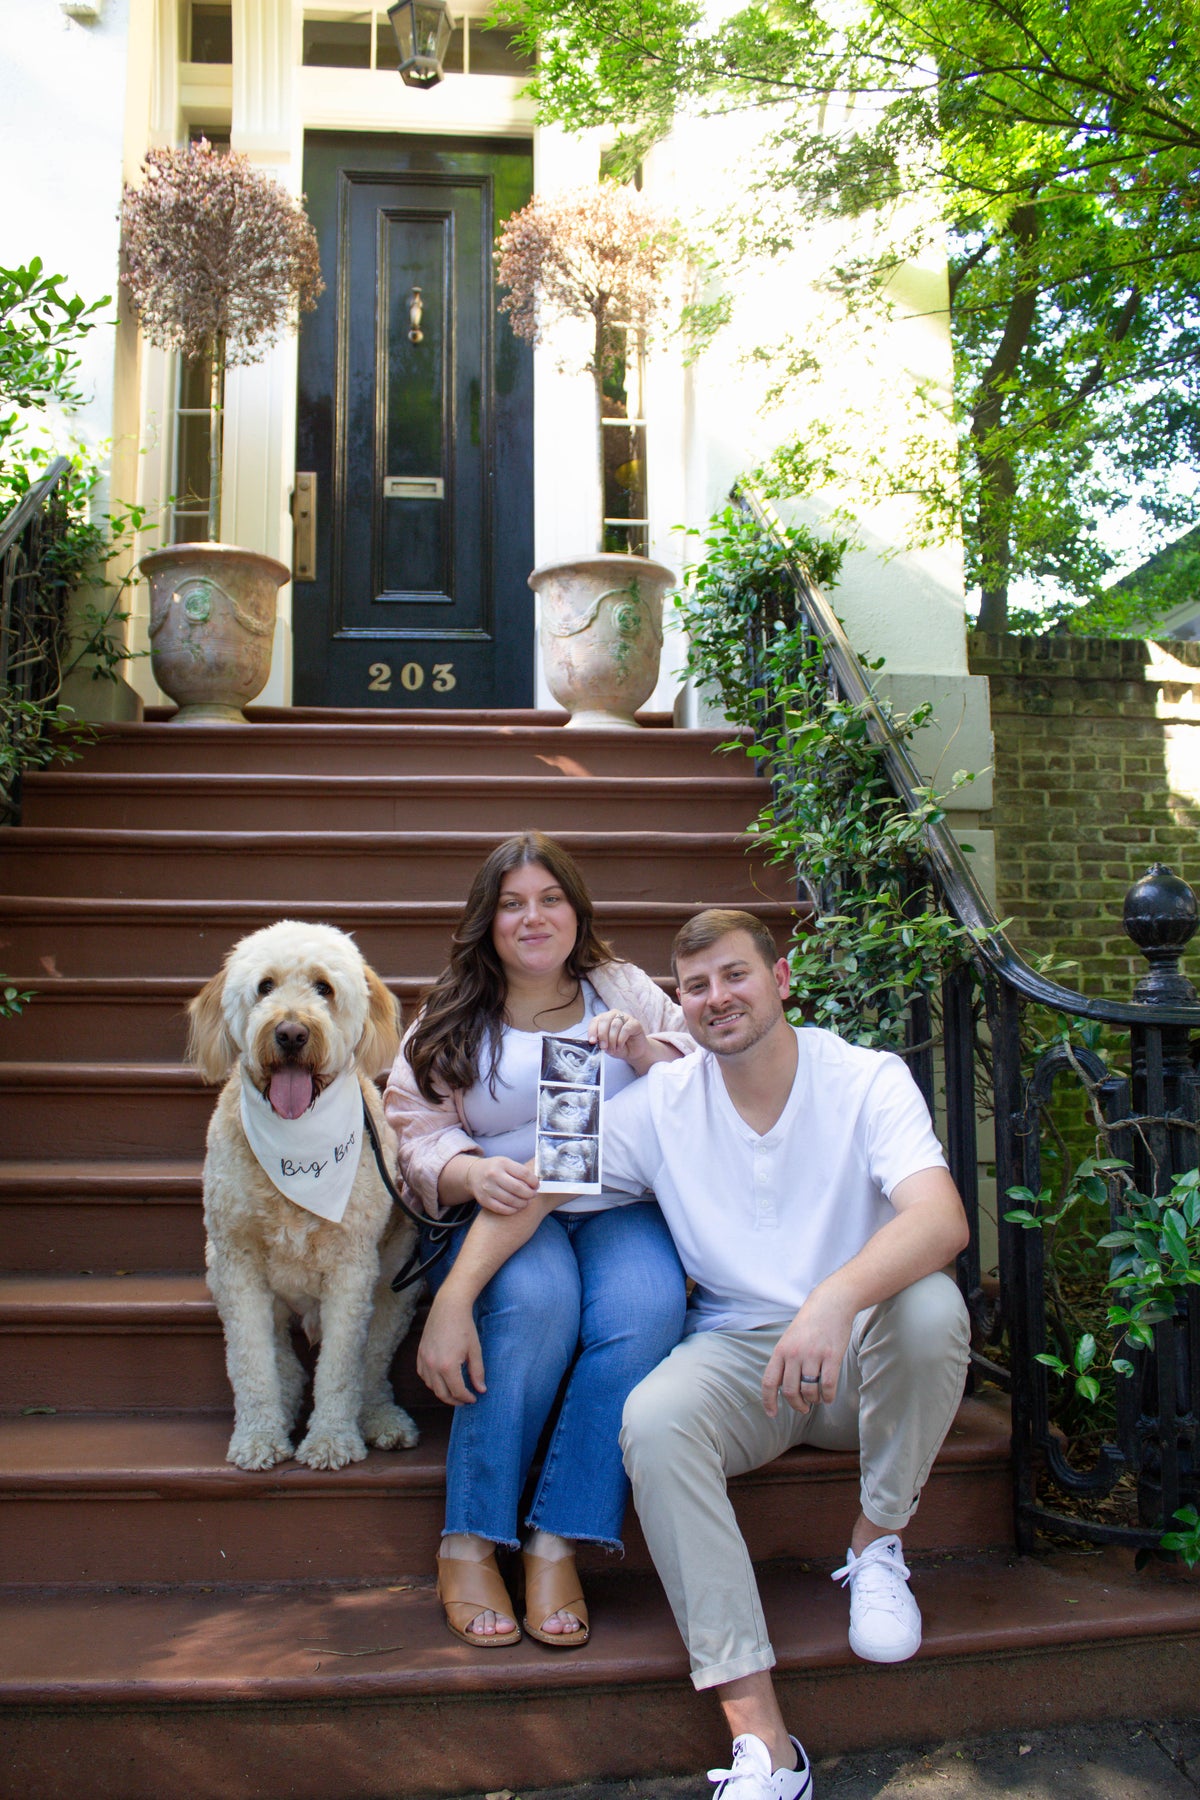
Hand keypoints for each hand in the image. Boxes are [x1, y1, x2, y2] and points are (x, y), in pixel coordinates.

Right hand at [417, 1290, 484, 1404]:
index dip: (467, 1398)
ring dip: (442, 1391)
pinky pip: (423, 1375)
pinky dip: (432, 1381)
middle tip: (464, 1400)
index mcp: (448, 1366)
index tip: (474, 1398)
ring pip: (431, 1386)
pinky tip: (441, 1378)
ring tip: (454, 1389)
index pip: (457, 1391)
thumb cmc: (465, 1327)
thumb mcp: (475, 1351)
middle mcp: (433, 1365)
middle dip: (455, 1400)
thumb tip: (481, 1390)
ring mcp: (424, 1359)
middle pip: (442, 1393)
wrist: (449, 1307)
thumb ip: (477, 1372)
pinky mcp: (420, 1353)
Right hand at [465, 1154, 539, 1214]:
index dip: (534, 1181)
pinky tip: (516, 1207)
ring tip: (526, 1202)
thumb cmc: (496, 1169)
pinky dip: (512, 1210)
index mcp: (502, 1163)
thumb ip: (520, 1171)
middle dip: (530, 1194)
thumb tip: (537, 1183)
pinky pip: (502, 1209)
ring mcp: (487, 1188)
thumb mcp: (506, 1163)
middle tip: (533, 1195)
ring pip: (511, 1200)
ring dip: (523, 1203)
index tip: (537, 1185)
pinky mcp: (484, 1200)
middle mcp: (493, 1175)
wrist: (474, 1174)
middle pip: (518, 1188)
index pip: (524, 1173)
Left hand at [589, 1008, 651, 1071]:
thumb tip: (594, 1041)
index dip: (592, 1031)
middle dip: (602, 1035)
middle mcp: (614, 1015)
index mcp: (604, 1018)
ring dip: (612, 1040)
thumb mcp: (605, 1046)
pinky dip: (620, 1040)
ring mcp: (625, 1017)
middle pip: (604, 1020)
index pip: (595, 1020)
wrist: (633, 1052)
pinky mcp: (635, 1023)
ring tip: (613, 1049)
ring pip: (615, 1025)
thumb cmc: (618, 1047)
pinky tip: (619, 1046)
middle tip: (603, 1047)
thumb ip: (599, 1041)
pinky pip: (625, 1029)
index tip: (592, 1042)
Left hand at [761, 1285, 855, 1417]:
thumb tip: (782, 1387)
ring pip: (809, 1391)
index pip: (769, 1382)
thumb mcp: (789, 1338)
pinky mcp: (831, 1356)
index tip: (772, 1414)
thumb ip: (785, 1360)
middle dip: (797, 1405)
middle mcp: (794, 1354)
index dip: (768, 1401)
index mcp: (781, 1350)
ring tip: (816, 1398)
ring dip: (813, 1400)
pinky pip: (827, 1386)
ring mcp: (813, 1355)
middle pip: (790, 1392)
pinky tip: (828, 1396)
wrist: (831, 1303)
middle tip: (803, 1408)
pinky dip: (827, 1396)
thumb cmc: (810, 1323)